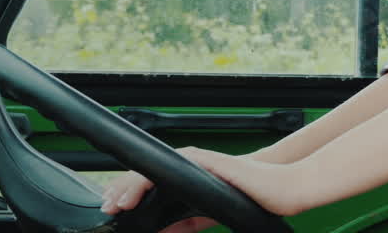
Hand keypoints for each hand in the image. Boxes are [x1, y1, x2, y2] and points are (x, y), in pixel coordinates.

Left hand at [101, 146, 306, 224]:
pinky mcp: (207, 162)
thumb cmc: (252, 195)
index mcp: (190, 175)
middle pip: (146, 171)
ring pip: (154, 167)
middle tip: (106, 206)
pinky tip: (140, 190)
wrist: (281, 188)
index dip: (128, 192)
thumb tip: (161, 232)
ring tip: (116, 202)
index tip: (112, 208)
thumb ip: (185, 222)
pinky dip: (151, 178)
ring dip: (130, 184)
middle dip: (121, 189)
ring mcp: (198, 161)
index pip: (151, 180)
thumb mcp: (208, 214)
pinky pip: (172, 166)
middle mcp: (191, 164)